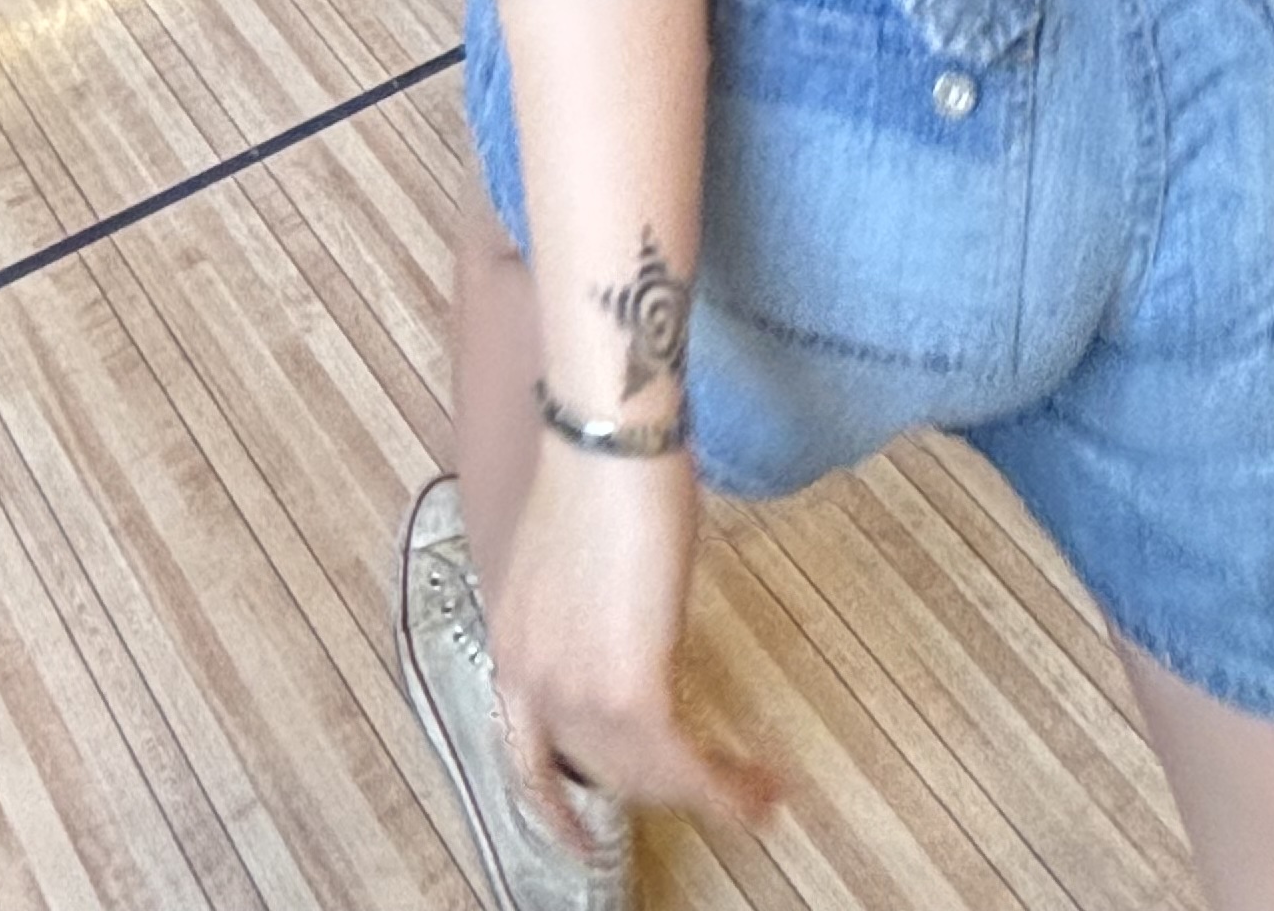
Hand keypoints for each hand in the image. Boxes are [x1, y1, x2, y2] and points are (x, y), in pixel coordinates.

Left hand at [490, 446, 778, 839]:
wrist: (607, 436)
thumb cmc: (600, 473)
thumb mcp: (572, 567)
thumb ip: (584, 625)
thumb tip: (624, 648)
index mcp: (512, 645)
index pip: (525, 757)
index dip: (554, 810)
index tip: (581, 837)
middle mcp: (532, 678)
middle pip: (601, 774)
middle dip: (663, 792)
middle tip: (718, 790)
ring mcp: (575, 687)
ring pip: (646, 780)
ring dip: (708, 794)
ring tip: (756, 790)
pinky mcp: (628, 687)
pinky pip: (681, 767)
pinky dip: (726, 788)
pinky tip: (761, 786)